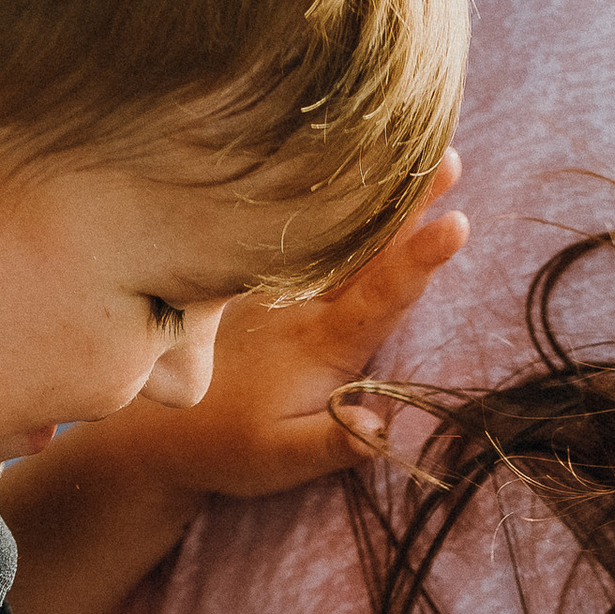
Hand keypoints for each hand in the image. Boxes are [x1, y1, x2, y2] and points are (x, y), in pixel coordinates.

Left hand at [147, 155, 467, 500]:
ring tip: (414, 153)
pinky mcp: (264, 284)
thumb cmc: (228, 446)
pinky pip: (309, 237)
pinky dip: (337, 206)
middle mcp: (304, 305)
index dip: (419, 260)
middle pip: (369, 248)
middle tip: (449, 156)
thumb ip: (332, 443)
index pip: (381, 296)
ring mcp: (282, 288)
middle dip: (412, 204)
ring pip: (341, 235)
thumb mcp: (280, 460)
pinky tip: (355, 175)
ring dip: (380, 197)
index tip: (456, 223)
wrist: (159, 427)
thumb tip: (380, 428)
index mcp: (319, 345)